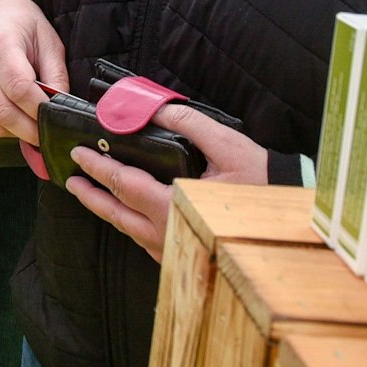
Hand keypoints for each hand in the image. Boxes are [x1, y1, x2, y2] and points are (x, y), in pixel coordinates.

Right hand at [0, 0, 66, 146]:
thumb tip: (61, 107)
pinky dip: (5, 128)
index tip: (56, 116)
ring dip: (18, 132)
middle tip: (49, 134)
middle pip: (1, 109)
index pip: (18, 86)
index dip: (38, 107)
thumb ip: (57, 74)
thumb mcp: (48, 40)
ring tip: (37, 129)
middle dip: (29, 128)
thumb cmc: (23, 26)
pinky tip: (21, 122)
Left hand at [65, 103, 269, 260]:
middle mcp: (168, 235)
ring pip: (130, 231)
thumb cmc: (263, 185)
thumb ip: (189, 124)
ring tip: (92, 195)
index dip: (98, 168)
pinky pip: (147, 242)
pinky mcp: (184, 259)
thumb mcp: (228, 147)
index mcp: (174, 208)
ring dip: (108, 210)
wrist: (294, 224)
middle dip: (91, 194)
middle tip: (71, 180)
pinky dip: (131, 225)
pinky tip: (128, 215)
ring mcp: (175, 252)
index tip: (79, 154)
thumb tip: (157, 107)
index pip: (123, 185)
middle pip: (117, 214)